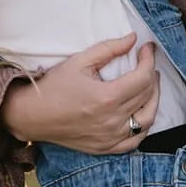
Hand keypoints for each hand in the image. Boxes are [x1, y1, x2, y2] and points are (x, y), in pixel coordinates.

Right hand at [1, 35, 159, 153]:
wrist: (32, 115)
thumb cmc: (54, 86)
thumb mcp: (80, 61)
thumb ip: (110, 48)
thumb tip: (133, 38)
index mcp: (107, 97)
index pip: (143, 77)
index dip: (149, 59)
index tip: (147, 48)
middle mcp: (112, 120)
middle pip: (146, 95)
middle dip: (152, 74)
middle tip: (147, 62)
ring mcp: (110, 137)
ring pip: (147, 119)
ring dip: (154, 99)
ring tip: (150, 84)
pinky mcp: (105, 148)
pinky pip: (135, 140)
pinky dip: (144, 126)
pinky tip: (143, 112)